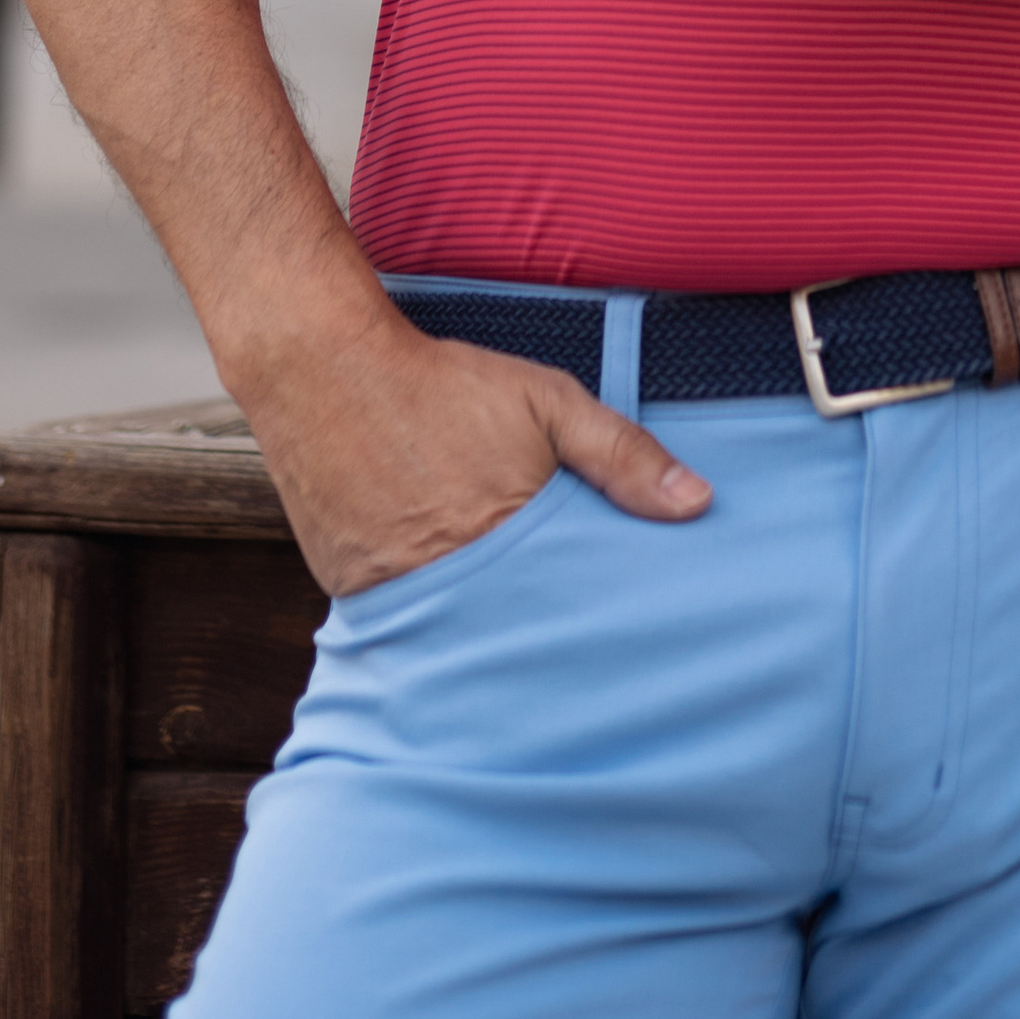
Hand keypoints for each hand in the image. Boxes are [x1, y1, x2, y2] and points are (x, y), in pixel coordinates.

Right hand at [235, 290, 708, 598]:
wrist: (322, 371)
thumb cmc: (443, 386)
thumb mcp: (547, 402)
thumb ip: (622, 455)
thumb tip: (697, 503)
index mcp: (506, 546)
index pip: (566, 618)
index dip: (589, 628)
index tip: (614, 638)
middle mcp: (448, 586)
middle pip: (511, 637)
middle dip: (539, 639)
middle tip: (571, 647)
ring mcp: (393, 597)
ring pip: (456, 636)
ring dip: (482, 630)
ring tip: (506, 618)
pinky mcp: (352, 596)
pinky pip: (406, 624)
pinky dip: (429, 615)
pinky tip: (446, 592)